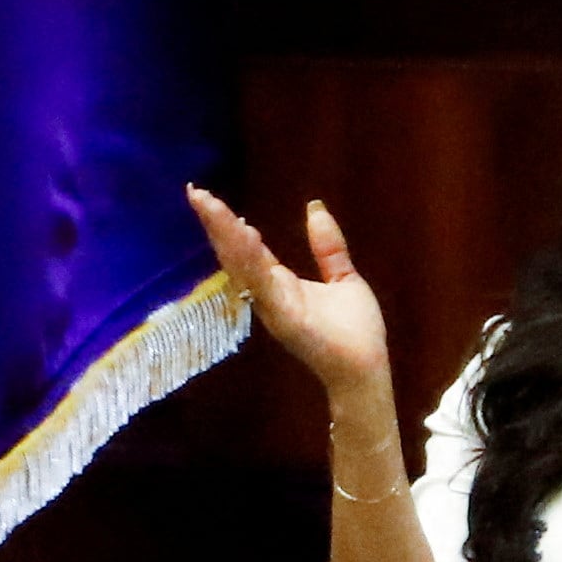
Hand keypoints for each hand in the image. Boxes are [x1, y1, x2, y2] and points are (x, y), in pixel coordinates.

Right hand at [186, 187, 389, 404]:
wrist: (366, 370)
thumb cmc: (355, 332)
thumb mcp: (343, 277)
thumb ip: (327, 246)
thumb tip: (314, 207)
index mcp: (279, 284)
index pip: (246, 248)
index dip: (229, 224)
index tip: (209, 198)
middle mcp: (268, 294)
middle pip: (235, 254)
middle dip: (215, 223)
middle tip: (195, 192)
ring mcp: (273, 306)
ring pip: (243, 266)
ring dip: (226, 235)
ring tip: (210, 205)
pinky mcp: (285, 317)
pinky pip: (264, 285)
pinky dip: (252, 259)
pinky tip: (244, 234)